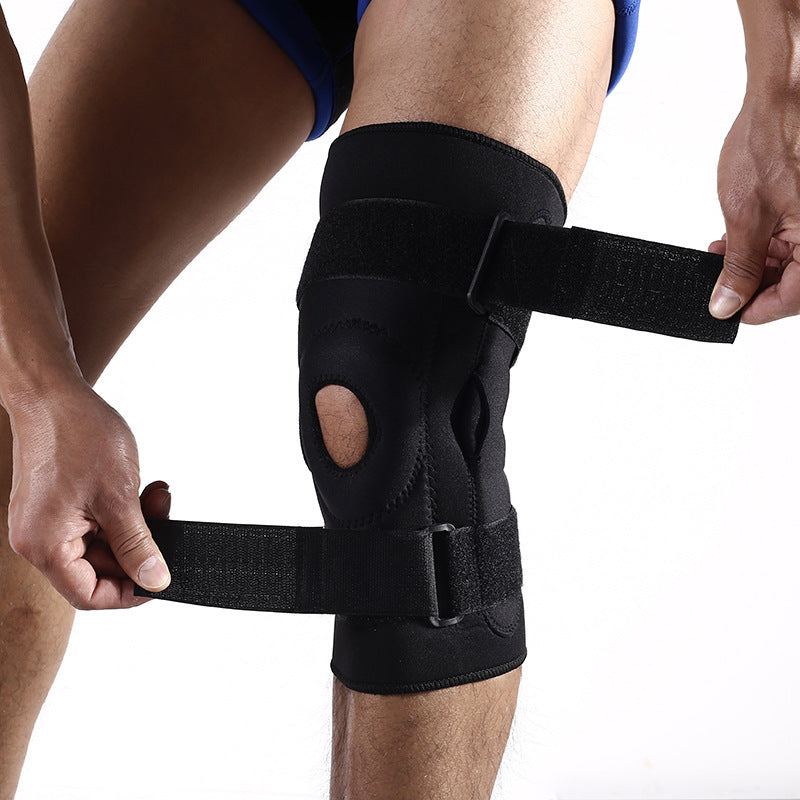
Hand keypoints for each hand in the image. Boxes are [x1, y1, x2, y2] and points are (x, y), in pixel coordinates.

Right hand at [5, 377, 171, 608]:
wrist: (51, 392)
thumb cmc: (77, 434)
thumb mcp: (119, 496)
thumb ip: (137, 544)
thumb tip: (154, 580)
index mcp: (46, 545)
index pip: (89, 594)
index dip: (129, 593)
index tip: (160, 578)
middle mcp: (38, 538)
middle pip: (97, 569)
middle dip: (139, 547)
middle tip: (166, 517)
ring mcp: (45, 520)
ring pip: (100, 543)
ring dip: (135, 525)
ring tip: (156, 495)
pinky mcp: (55, 503)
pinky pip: (93, 522)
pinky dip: (121, 511)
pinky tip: (143, 489)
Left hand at [709, 91, 799, 323]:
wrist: (782, 97)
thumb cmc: (771, 144)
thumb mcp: (744, 217)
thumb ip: (738, 268)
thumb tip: (727, 305)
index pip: (797, 297)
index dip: (760, 310)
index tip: (731, 314)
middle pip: (797, 281)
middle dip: (755, 284)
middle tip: (720, 284)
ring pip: (794, 262)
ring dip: (756, 265)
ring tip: (720, 257)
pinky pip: (795, 238)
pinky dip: (765, 244)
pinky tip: (734, 241)